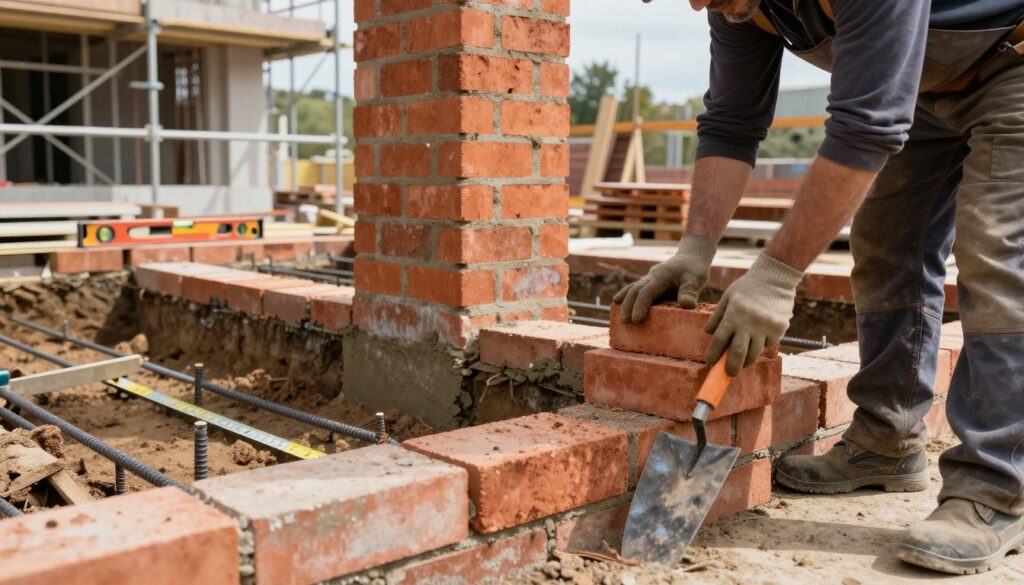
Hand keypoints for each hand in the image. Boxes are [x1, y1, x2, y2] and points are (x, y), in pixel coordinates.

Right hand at [612, 235, 716, 322]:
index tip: (636, 319)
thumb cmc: (694, 269)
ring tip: (620, 317)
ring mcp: (649, 279)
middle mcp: (651, 277)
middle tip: (625, 322)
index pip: (647, 291)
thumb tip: (687, 306)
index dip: (640, 305)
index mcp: (662, 276)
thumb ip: (690, 291)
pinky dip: (625, 295)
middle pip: (635, 290)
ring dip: (625, 302)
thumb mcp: (696, 279)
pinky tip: (616, 302)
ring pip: (632, 288)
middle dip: (629, 306)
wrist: (690, 257)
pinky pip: (634, 288)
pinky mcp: (649, 283)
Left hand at [704, 254, 802, 375]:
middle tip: (729, 374)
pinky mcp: (778, 329)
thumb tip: (708, 332)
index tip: (710, 363)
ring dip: (747, 360)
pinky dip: (762, 346)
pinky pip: (768, 344)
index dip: (713, 354)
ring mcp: (765, 327)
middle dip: (732, 367)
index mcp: (733, 315)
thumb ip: (718, 315)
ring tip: (742, 363)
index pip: (719, 340)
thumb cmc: (748, 286)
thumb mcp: (728, 296)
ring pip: (755, 352)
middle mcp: (748, 324)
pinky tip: (759, 342)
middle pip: (738, 353)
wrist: (775, 278)